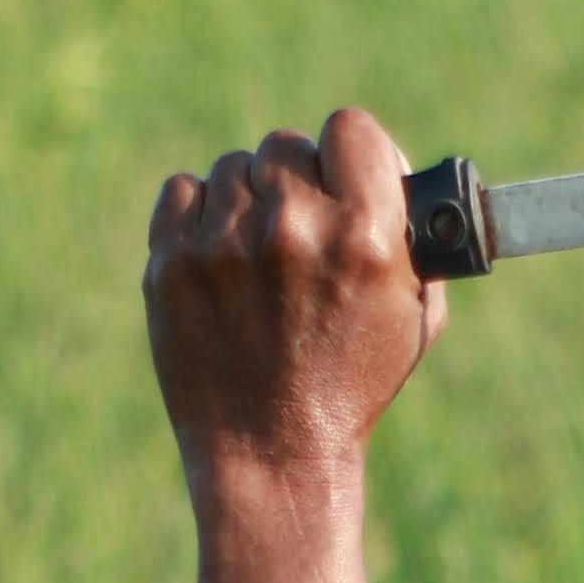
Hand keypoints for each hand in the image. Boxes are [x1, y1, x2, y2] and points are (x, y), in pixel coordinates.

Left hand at [142, 107, 446, 513]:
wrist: (273, 455)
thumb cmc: (351, 388)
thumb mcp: (413, 317)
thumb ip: (412, 238)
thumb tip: (399, 178)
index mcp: (364, 234)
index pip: (351, 127)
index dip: (351, 152)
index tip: (345, 177)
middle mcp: (293, 227)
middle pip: (286, 145)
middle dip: (295, 181)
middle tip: (299, 228)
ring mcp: (225, 242)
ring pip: (232, 169)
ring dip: (246, 201)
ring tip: (256, 258)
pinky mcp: (171, 260)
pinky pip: (182, 191)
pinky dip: (197, 217)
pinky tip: (217, 260)